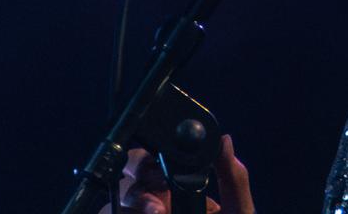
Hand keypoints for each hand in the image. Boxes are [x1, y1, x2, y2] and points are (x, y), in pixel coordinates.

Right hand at [103, 136, 254, 213]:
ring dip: (133, 205)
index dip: (152, 160)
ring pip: (114, 205)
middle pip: (127, 178)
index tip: (165, 172)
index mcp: (178, 188)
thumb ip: (233, 180)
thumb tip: (225, 141)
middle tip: (159, 201)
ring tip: (157, 213)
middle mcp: (154, 203)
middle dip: (139, 183)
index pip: (154, 160)